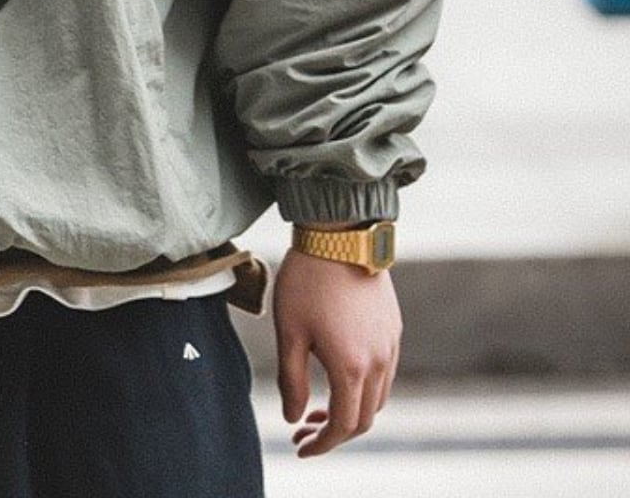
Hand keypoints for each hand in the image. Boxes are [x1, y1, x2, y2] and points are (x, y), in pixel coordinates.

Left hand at [272, 249, 401, 456]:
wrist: (339, 235)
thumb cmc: (306, 280)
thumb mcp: (288, 331)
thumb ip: (291, 380)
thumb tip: (292, 416)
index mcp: (351, 366)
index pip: (344, 425)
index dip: (322, 443)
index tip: (301, 446)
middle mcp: (380, 361)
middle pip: (365, 417)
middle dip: (335, 432)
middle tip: (304, 429)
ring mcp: (391, 343)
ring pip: (379, 396)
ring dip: (352, 409)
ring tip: (319, 405)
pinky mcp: (394, 327)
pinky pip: (385, 371)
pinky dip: (364, 386)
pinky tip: (338, 374)